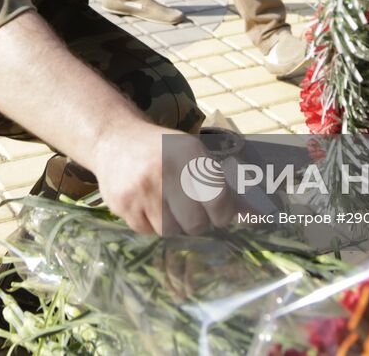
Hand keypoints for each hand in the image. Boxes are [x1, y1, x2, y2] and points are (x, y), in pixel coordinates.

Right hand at [92, 122, 239, 235]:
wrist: (114, 138)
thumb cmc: (162, 149)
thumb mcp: (193, 154)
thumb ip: (222, 184)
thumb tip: (255, 217)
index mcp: (190, 153)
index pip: (219, 201)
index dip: (223, 214)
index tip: (219, 212)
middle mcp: (165, 170)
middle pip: (195, 223)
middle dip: (197, 221)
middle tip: (191, 208)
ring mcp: (141, 188)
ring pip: (170, 230)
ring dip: (173, 223)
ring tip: (167, 203)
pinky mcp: (123, 203)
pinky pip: (147, 231)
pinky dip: (150, 223)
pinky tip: (146, 202)